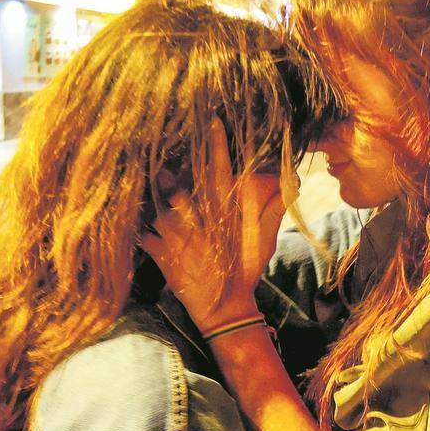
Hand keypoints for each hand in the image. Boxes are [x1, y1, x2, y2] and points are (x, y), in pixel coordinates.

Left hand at [139, 120, 287, 329]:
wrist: (224, 309)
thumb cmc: (245, 271)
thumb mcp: (264, 240)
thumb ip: (274, 208)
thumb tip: (293, 182)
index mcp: (222, 211)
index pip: (219, 170)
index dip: (216, 145)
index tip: (212, 122)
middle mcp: (197, 218)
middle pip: (177, 185)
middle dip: (170, 171)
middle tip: (162, 157)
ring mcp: (175, 236)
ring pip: (157, 206)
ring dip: (154, 199)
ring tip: (149, 191)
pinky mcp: (159, 253)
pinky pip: (142, 233)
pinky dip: (139, 229)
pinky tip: (136, 225)